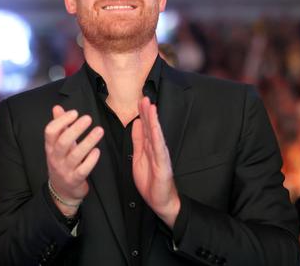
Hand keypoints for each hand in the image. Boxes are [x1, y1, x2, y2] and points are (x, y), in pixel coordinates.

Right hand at [45, 105, 103, 215]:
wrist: (62, 190)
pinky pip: (83, 169)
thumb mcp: (57, 145)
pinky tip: (97, 151)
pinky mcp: (75, 180)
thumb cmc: (62, 162)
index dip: (61, 121)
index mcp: (50, 147)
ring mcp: (65, 170)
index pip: (50, 131)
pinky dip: (91, 160)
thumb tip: (57, 107)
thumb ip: (59, 126)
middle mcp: (55, 158)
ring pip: (75, 155)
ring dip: (88, 141)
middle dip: (76, 129)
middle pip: (63, 142)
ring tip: (99, 130)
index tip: (75, 113)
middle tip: (88, 118)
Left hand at [131, 97, 179, 227]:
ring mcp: (161, 156)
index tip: (140, 100)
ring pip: (156, 135)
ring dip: (153, 121)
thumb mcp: (139, 156)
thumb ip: (138, 140)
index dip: (143, 114)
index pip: (146, 127)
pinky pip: (159, 150)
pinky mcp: (163, 166)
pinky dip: (157, 138)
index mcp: (149, 147)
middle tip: (144, 98)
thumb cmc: (150, 180)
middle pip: (151, 128)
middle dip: (148, 113)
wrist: (160, 201)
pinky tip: (155, 129)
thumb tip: (136, 122)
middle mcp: (156, 149)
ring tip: (151, 108)